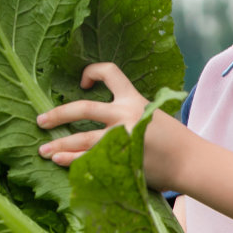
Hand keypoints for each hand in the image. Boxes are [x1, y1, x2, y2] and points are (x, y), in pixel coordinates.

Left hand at [36, 62, 188, 191]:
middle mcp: (125, 113)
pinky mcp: (121, 157)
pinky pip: (88, 158)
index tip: (81, 82)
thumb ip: (130, 113)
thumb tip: (103, 119)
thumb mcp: (153, 116)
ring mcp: (121, 136)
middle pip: (82, 108)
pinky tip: (59, 160)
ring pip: (81, 137)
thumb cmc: (173, 141)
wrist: (190, 161)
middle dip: (58, 114)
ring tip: (44, 150)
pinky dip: (71, 160)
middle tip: (41, 120)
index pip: (109, 72)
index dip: (91, 71)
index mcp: (134, 98)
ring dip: (58, 144)